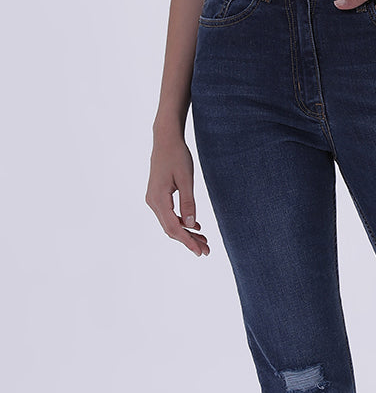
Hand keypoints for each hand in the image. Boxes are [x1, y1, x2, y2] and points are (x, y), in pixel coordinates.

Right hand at [146, 134, 210, 256]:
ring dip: (186, 232)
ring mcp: (154, 199)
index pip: (172, 227)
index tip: (200, 252)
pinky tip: (195, 226)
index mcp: (158, 199)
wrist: (166, 140)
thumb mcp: (186, 179)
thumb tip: (189, 225)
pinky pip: (169, 214)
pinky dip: (181, 222)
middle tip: (206, 250)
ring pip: (169, 222)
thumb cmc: (177, 156)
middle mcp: (153, 201)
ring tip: (204, 241)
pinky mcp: (158, 196)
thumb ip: (188, 203)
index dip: (187, 241)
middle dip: (188, 240)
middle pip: (170, 228)